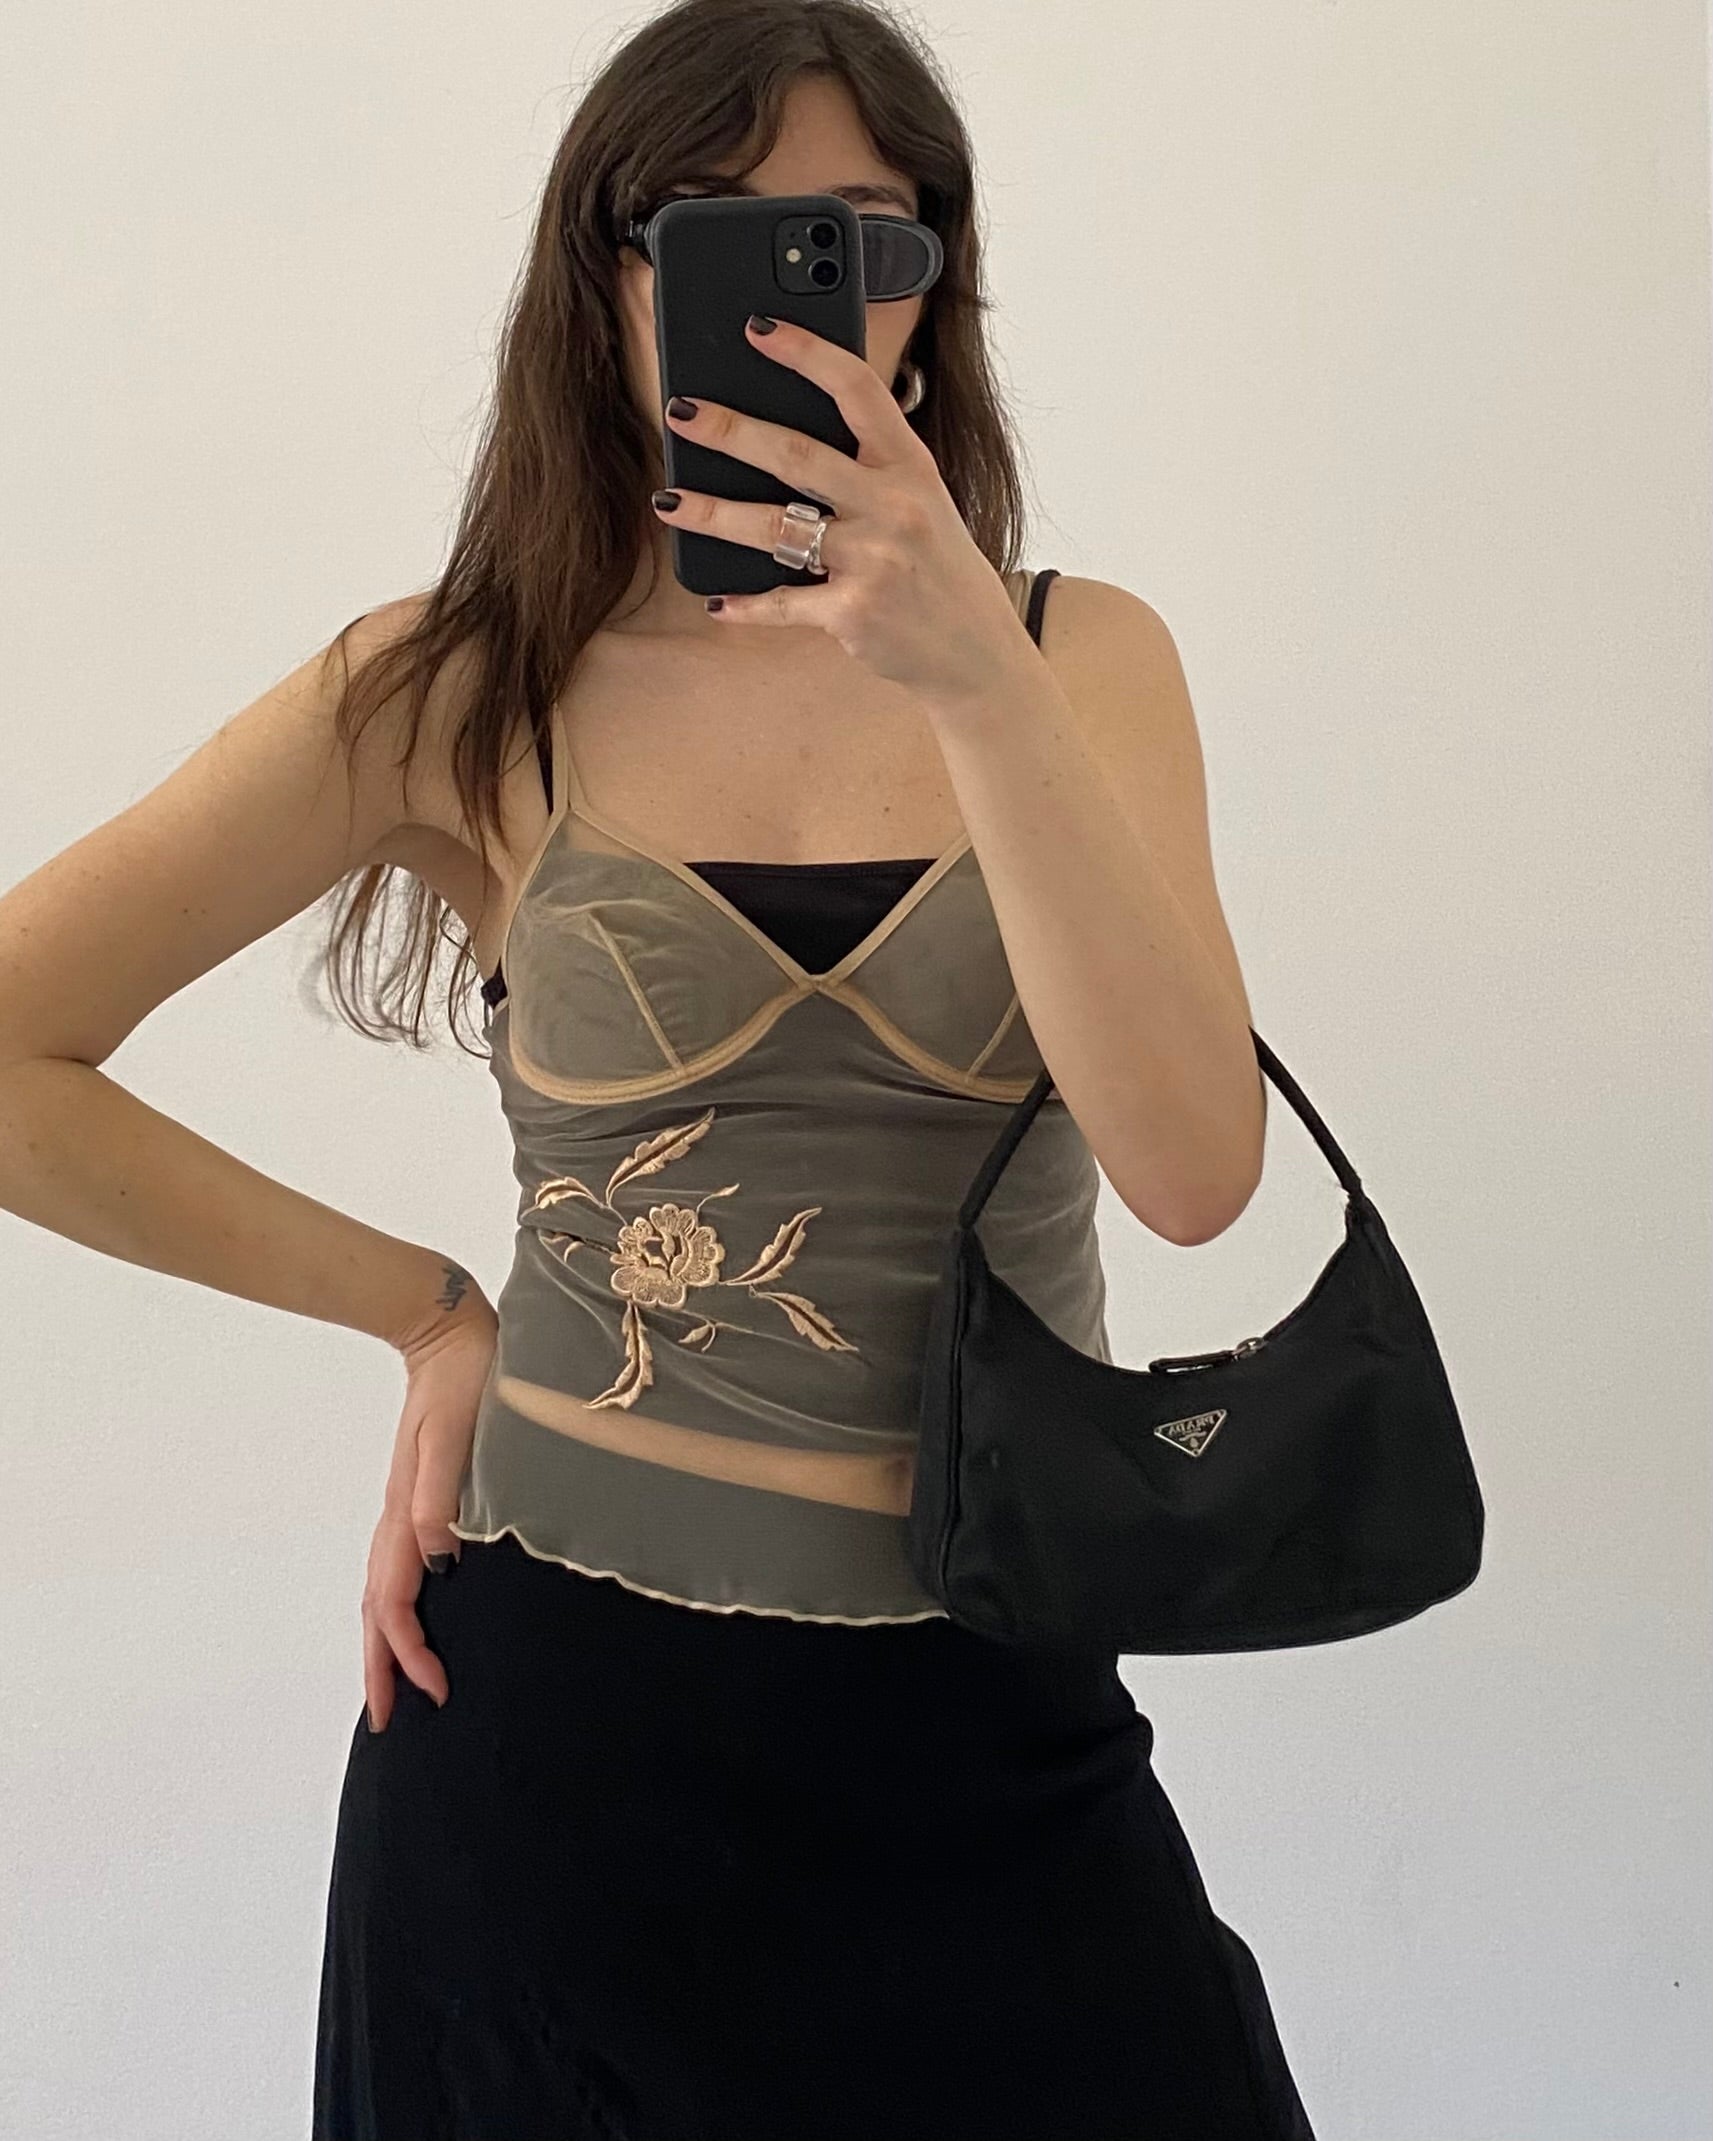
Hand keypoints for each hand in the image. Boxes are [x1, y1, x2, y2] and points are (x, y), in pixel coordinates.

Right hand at [362, 1285, 497, 1732]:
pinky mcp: (420, 1497)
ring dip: (385, 1643)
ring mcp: (406, 1508)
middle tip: (388, 1720)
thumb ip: (442, 1494)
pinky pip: (398, 1568)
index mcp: (406, 1513)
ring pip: (383, 1592)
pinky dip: (396, 1606)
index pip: (396, 1602)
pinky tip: (415, 1615)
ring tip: (393, 1685)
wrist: (451, 1332)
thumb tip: (437, 1556)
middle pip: (377, 1609)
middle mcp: (399, 1518)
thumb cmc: (466, 1380)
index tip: (435, 1692)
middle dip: (381, 1667)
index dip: (410, 1654)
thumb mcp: (457, 1434)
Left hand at [651, 313, 1030, 704]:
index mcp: (911, 467)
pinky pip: (782, 602)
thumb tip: (785, 440)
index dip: (807, 354)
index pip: (858, 391)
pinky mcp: (853, 613)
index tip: (758, 329)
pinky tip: (718, 601)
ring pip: (773, 528)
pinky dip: (744, 605)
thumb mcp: (923, 504)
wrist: (976, 653)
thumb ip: (871, 472)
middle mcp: (894, 507)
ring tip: (669, 502)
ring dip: (711, 514)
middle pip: (796, 455)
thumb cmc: (939, 570)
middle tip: (680, 413)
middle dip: (729, 431)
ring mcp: (872, 561)